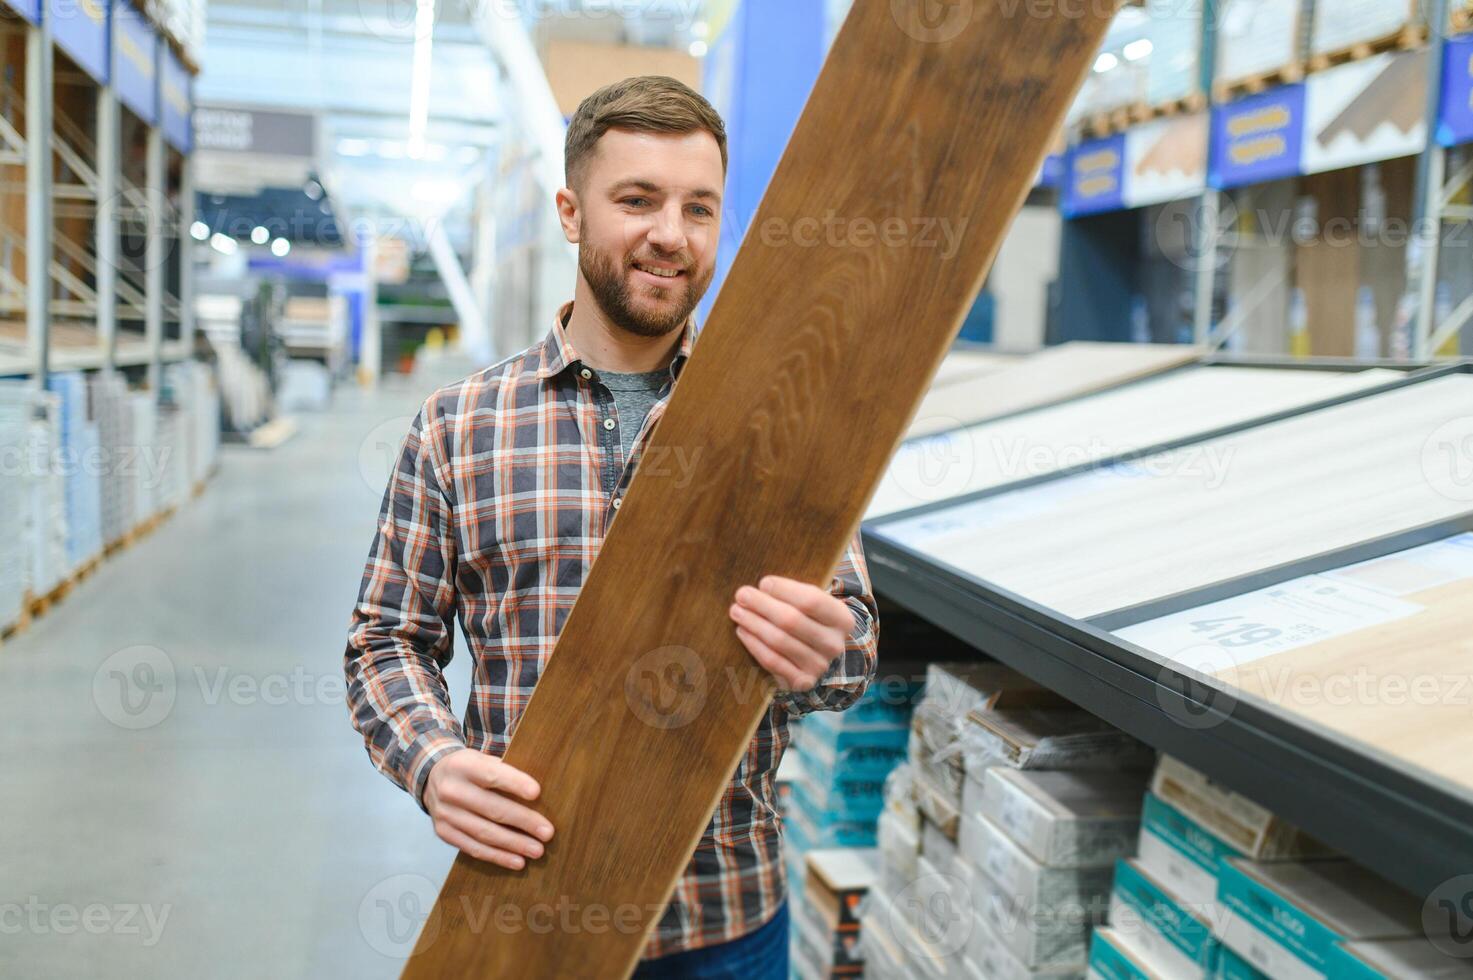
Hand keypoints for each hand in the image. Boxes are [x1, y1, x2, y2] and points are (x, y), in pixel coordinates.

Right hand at [424, 748, 553, 870]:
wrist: (431, 777)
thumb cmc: (470, 769)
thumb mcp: (482, 758)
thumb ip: (504, 770)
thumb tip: (539, 793)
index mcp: (464, 765)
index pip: (491, 774)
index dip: (514, 783)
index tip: (537, 793)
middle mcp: (451, 790)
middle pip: (491, 808)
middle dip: (523, 821)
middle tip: (547, 833)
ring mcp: (445, 814)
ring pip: (484, 833)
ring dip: (513, 844)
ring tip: (537, 850)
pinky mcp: (444, 833)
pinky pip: (473, 848)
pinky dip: (497, 856)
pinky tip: (517, 861)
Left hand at [729, 575, 850, 691]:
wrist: (819, 655)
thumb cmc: (810, 620)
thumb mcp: (814, 603)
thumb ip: (794, 594)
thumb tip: (762, 587)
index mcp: (842, 619)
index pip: (811, 600)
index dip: (784, 590)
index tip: (763, 582)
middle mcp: (834, 644)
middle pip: (792, 621)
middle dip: (762, 605)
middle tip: (742, 595)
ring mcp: (819, 666)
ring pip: (779, 640)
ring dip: (753, 623)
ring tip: (737, 611)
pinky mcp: (802, 681)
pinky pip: (772, 661)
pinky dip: (754, 644)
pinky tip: (742, 631)